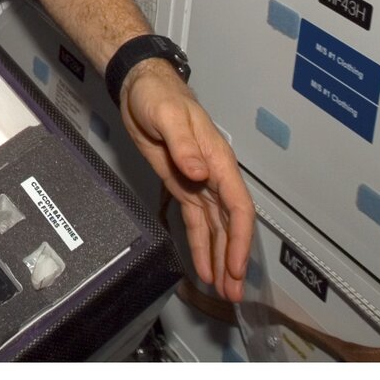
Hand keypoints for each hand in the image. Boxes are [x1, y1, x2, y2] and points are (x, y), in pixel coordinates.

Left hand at [120, 60, 254, 301]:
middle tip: (233, 292)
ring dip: (219, 257)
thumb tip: (200, 173)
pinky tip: (203, 266)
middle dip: (232, 258)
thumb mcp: (167, 116)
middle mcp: (213, 175)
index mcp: (218, 160)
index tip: (236, 266)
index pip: (237, 206)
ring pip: (215, 228)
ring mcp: (199, 182)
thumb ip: (183, 145)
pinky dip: (201, 244)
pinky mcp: (182, 185)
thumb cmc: (158, 95)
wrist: (140, 87)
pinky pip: (196, 221)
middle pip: (230, 224)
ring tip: (223, 290)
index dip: (239, 238)